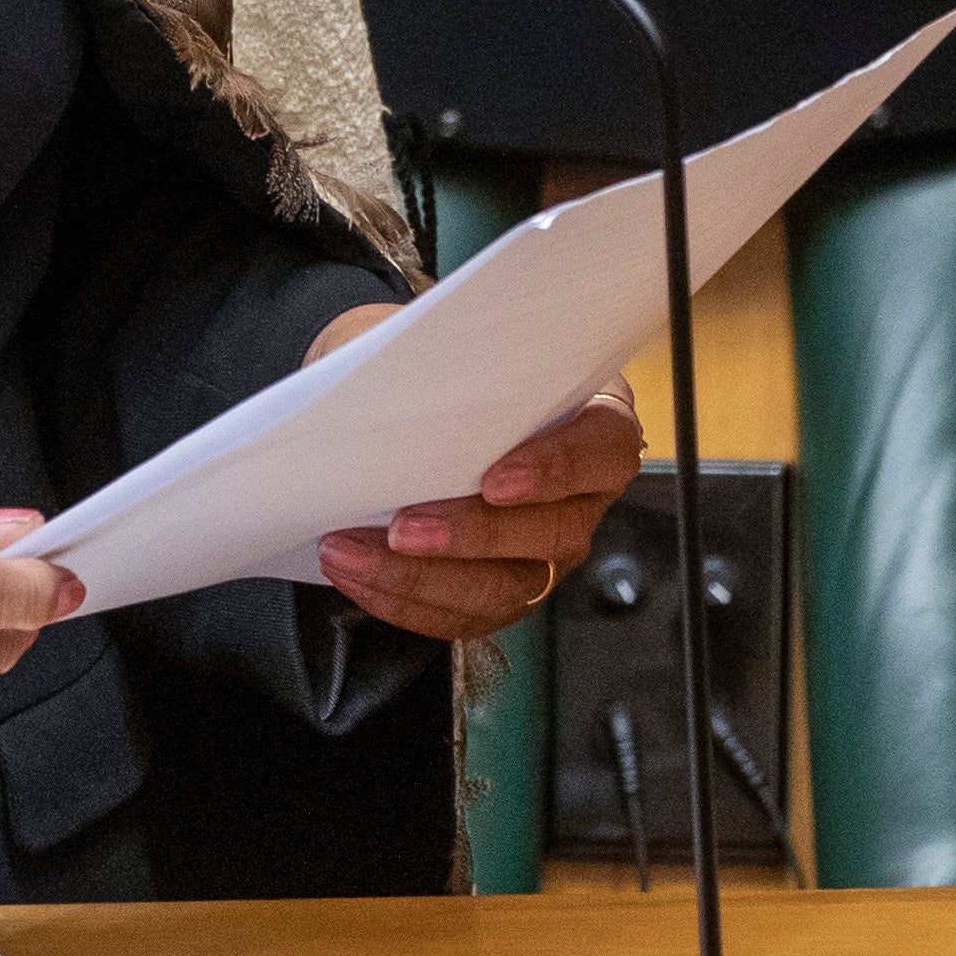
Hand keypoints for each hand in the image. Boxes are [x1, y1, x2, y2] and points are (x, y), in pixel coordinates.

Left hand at [301, 306, 645, 639]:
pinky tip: (355, 573)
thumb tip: (396, 380)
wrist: (414, 398)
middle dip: (471, 536)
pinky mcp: (503, 590)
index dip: (555, 470)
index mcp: (593, 422)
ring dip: (421, 578)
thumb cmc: (444, 366)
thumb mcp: (450, 343)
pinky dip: (400, 598)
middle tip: (403, 527)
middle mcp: (580, 498)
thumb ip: (447, 360)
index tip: (494, 478)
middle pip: (550, 533)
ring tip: (353, 553)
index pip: (603, 452)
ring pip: (503, 586)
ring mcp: (545, 552)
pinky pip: (460, 613)